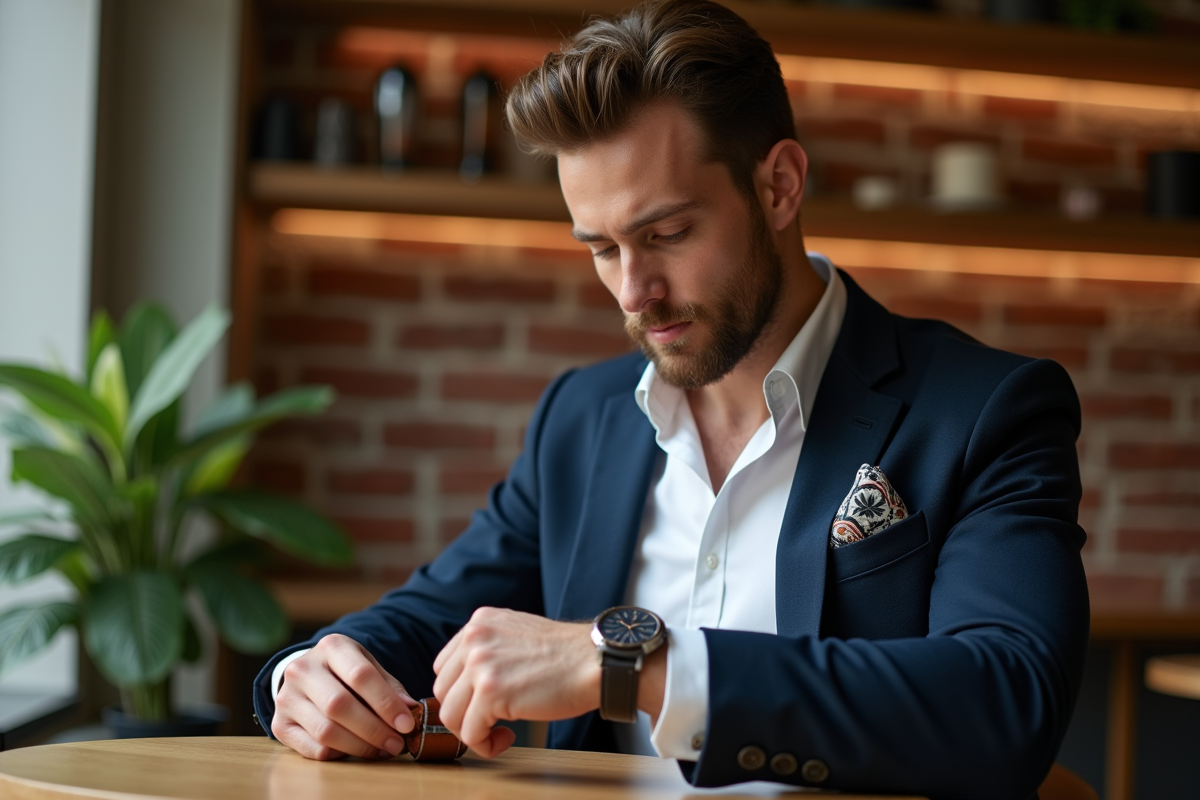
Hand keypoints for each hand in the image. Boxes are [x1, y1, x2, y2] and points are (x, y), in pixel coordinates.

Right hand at [271, 633, 417, 760]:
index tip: (407, 724)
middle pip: (340, 705)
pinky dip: (340, 754)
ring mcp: (287, 697)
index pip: (360, 675)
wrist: (307, 674)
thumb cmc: (345, 671)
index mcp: (331, 646)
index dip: (386, 703)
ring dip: (360, 746)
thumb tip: (411, 710)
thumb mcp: (368, 666)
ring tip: (382, 750)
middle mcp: (303, 669)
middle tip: (396, 743)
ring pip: (326, 731)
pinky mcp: (280, 724)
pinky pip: (313, 748)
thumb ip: (390, 687)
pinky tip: (356, 750)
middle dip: (373, 729)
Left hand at [432, 607, 598, 757]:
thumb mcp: (517, 632)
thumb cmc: (566, 654)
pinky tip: (506, 738)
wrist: (594, 661)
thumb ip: (489, 647)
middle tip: (489, 723)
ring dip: (471, 731)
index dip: (460, 692)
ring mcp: (480, 664)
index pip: (445, 665)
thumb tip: (469, 681)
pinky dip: (484, 744)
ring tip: (497, 733)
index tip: (480, 705)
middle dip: (463, 713)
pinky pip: (469, 732)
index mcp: (479, 622)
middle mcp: (474, 638)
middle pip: (443, 690)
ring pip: (450, 714)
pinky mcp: (490, 692)